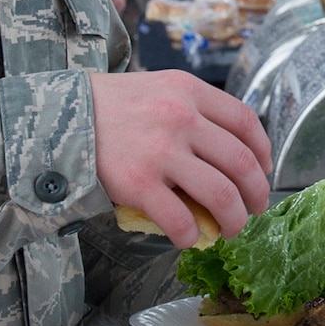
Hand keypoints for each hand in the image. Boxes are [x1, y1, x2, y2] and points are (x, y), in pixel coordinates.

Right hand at [88, 71, 270, 246]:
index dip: (263, 150)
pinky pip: (179, 219)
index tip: (264, 169)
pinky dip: (192, 235)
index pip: (246, 122)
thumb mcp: (159, 88)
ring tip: (230, 229)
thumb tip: (229, 151)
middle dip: (256, 193)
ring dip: (233, 219)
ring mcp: (161, 151)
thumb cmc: (113, 105)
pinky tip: (190, 237)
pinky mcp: (138, 183)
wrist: (60, 115)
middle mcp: (182, 118)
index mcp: (190, 91)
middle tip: (254, 208)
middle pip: (241, 162)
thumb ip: (194, 110)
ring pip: (220, 194)